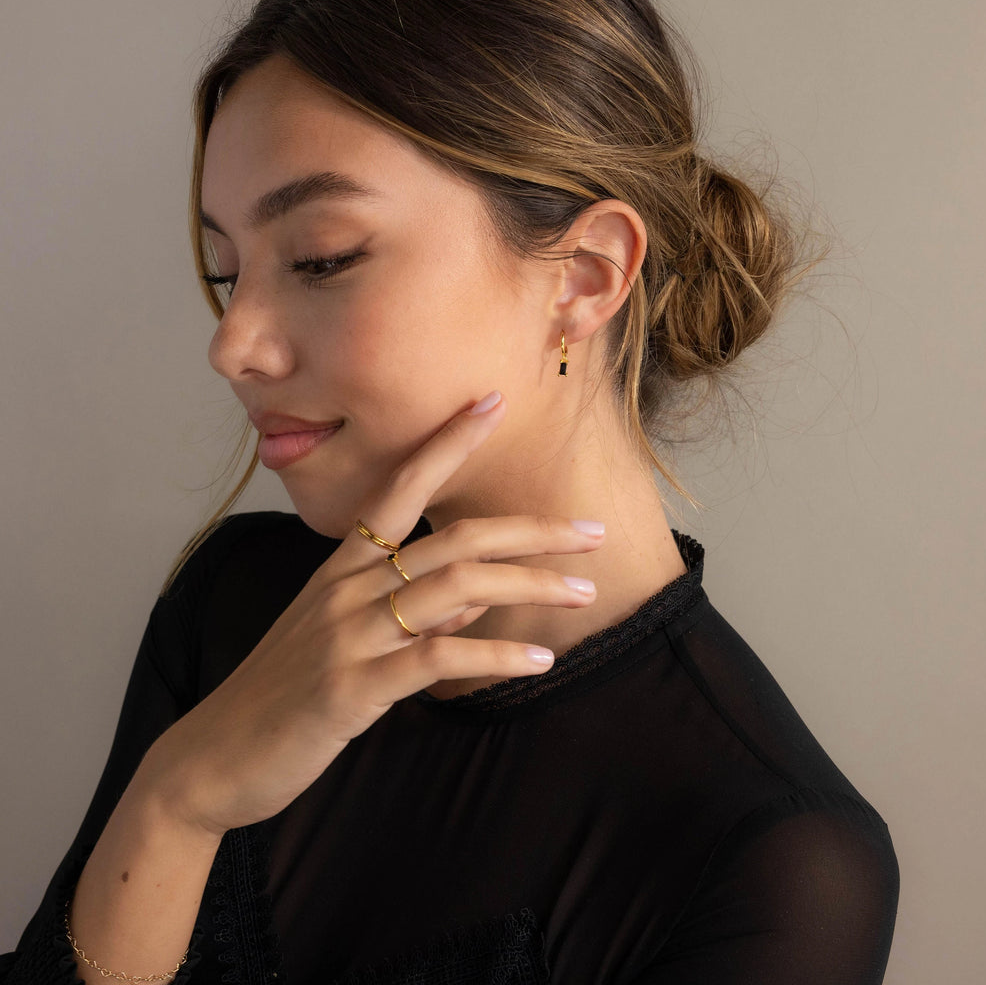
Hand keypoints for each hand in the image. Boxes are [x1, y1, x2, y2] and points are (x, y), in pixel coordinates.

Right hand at [140, 392, 602, 837]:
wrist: (215, 759)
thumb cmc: (282, 694)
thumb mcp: (342, 641)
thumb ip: (406, 615)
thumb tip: (468, 606)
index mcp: (342, 568)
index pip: (401, 487)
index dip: (445, 442)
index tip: (489, 403)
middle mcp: (347, 589)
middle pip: (453, 540)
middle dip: (530, 532)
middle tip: (593, 531)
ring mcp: (348, 635)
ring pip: (454, 589)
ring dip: (528, 586)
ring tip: (582, 592)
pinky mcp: (352, 688)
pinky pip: (436, 659)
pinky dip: (493, 655)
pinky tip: (538, 660)